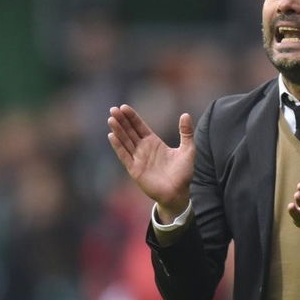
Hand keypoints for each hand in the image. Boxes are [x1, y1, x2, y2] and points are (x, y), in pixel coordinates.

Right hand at [107, 104, 194, 221]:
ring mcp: (138, 159)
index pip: (140, 127)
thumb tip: (186, 114)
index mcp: (154, 143)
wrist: (179, 193)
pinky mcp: (135, 170)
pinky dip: (118, 146)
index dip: (132, 117)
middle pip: (130, 132)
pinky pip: (125, 156)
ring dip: (118, 131)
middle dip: (122, 121)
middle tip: (113, 109)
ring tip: (111, 119)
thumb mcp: (188, 149)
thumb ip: (186, 132)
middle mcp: (144, 149)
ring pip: (125, 142)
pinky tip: (112, 136)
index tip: (124, 107)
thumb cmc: (183, 173)